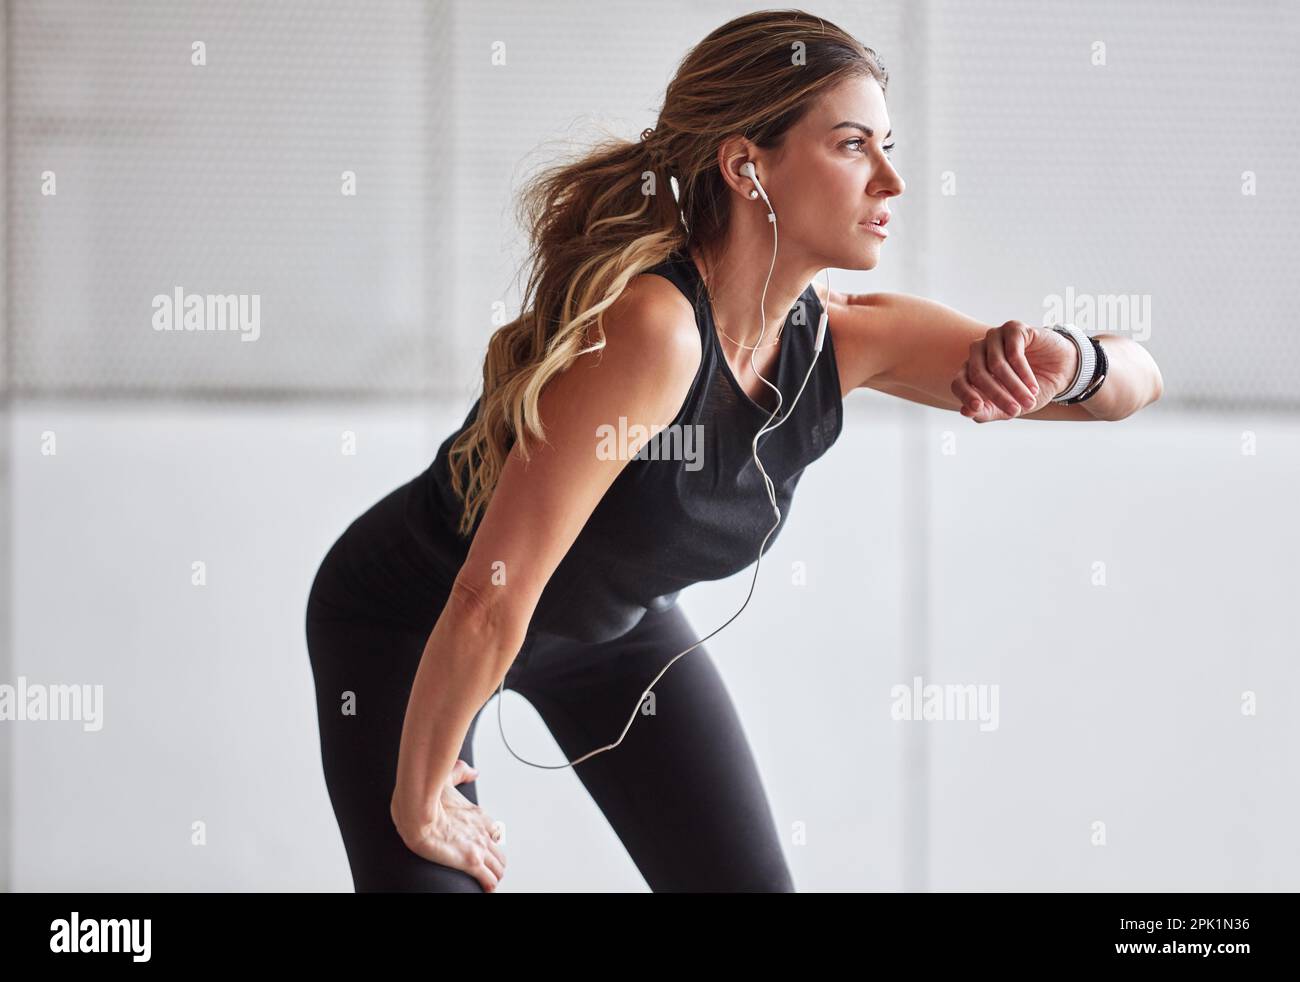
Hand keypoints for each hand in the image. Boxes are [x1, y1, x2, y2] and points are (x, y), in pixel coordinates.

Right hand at [390, 759, 507, 891]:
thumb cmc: (429, 797)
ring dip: (494, 876)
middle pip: (499, 853)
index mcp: (478, 816)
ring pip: (498, 868)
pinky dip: (489, 886)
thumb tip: (473, 772)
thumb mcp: (448, 779)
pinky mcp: (471, 861)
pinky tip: (486, 889)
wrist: (417, 812)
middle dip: (495, 863)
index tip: (484, 850)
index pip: (494, 834)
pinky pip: (489, 880)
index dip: (490, 844)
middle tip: (487, 871)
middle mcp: (483, 832)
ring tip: (487, 882)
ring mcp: (478, 847)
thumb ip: (462, 773)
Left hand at [951, 321, 1077, 422]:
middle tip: (1015, 411)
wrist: (1062, 371)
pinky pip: (1013, 352)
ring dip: (1013, 386)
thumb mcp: (1011, 406)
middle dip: (997, 395)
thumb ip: (989, 411)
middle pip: (977, 373)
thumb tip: (966, 412)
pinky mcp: (1013, 329)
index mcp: (972, 370)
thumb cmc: (1031, 390)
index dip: (966, 395)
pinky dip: (1023, 372)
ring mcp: (994, 337)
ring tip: (1029, 401)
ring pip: (995, 364)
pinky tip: (1033, 387)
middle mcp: (979, 351)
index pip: (958, 382)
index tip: (978, 408)